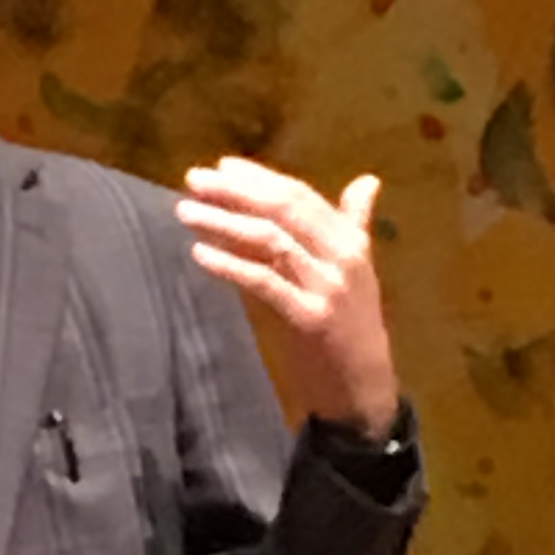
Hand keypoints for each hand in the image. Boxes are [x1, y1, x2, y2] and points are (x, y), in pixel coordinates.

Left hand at [176, 158, 399, 435]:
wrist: (363, 388)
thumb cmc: (353, 328)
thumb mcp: (358, 271)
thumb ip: (353, 224)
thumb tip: (367, 181)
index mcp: (350, 241)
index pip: (300, 196)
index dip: (259, 178)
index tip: (222, 166)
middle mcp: (341, 257)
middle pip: (283, 209)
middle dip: (235, 191)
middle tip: (193, 179)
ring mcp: (326, 287)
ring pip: (270, 240)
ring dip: (223, 222)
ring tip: (186, 212)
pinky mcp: (309, 319)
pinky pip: (264, 282)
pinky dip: (230, 265)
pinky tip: (200, 254)